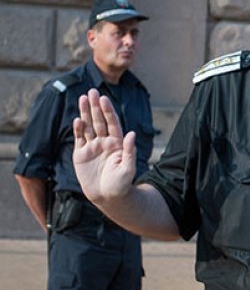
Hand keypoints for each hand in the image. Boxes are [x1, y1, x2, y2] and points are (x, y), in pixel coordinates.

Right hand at [72, 89, 136, 203]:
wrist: (108, 197)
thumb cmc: (122, 184)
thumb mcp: (128, 168)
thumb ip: (130, 151)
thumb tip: (132, 133)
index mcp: (117, 143)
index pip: (112, 123)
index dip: (108, 111)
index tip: (104, 98)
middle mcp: (105, 142)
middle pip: (99, 121)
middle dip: (95, 106)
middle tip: (91, 91)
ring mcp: (92, 147)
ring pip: (88, 126)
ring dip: (85, 113)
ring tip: (82, 98)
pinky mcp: (81, 155)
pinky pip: (79, 139)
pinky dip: (78, 129)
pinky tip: (77, 119)